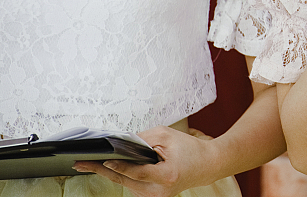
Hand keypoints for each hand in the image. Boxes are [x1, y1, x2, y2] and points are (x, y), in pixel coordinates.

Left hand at [73, 127, 213, 196]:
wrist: (206, 165)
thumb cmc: (189, 149)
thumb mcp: (167, 136)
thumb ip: (143, 139)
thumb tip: (120, 143)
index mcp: (166, 176)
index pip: (136, 172)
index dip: (119, 165)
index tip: (102, 161)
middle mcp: (158, 191)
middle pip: (124, 180)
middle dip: (101, 170)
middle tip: (81, 164)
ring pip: (125, 183)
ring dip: (110, 172)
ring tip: (89, 163)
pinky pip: (131, 184)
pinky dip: (121, 174)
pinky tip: (111, 166)